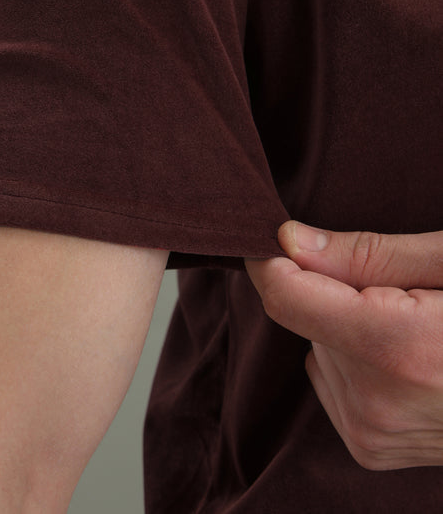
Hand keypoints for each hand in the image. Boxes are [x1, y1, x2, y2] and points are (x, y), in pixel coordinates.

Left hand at [245, 223, 442, 470]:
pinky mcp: (372, 448)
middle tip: (399, 289)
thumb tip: (288, 240)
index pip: (287, 297)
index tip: (273, 236)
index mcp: (398, 348)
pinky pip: (332, 380)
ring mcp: (374, 433)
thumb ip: (365, 255)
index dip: (271, 259)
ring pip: (317, 347)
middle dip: (334, 291)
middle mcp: (377, 403)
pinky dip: (354, 359)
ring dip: (347, 326)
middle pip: (305, 318)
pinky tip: (405, 358)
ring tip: (414, 325)